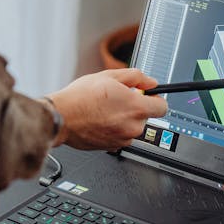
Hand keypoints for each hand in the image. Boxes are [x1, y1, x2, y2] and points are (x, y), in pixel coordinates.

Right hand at [47, 69, 167, 150]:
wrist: (61, 117)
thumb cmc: (80, 98)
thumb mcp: (109, 76)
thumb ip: (136, 77)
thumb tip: (149, 82)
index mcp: (136, 108)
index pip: (163, 107)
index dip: (156, 99)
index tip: (148, 96)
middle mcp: (133, 127)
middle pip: (145, 117)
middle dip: (134, 108)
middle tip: (116, 99)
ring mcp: (122, 139)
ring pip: (131, 127)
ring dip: (123, 119)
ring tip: (104, 109)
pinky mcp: (112, 147)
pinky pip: (120, 136)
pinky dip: (113, 129)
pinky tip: (99, 120)